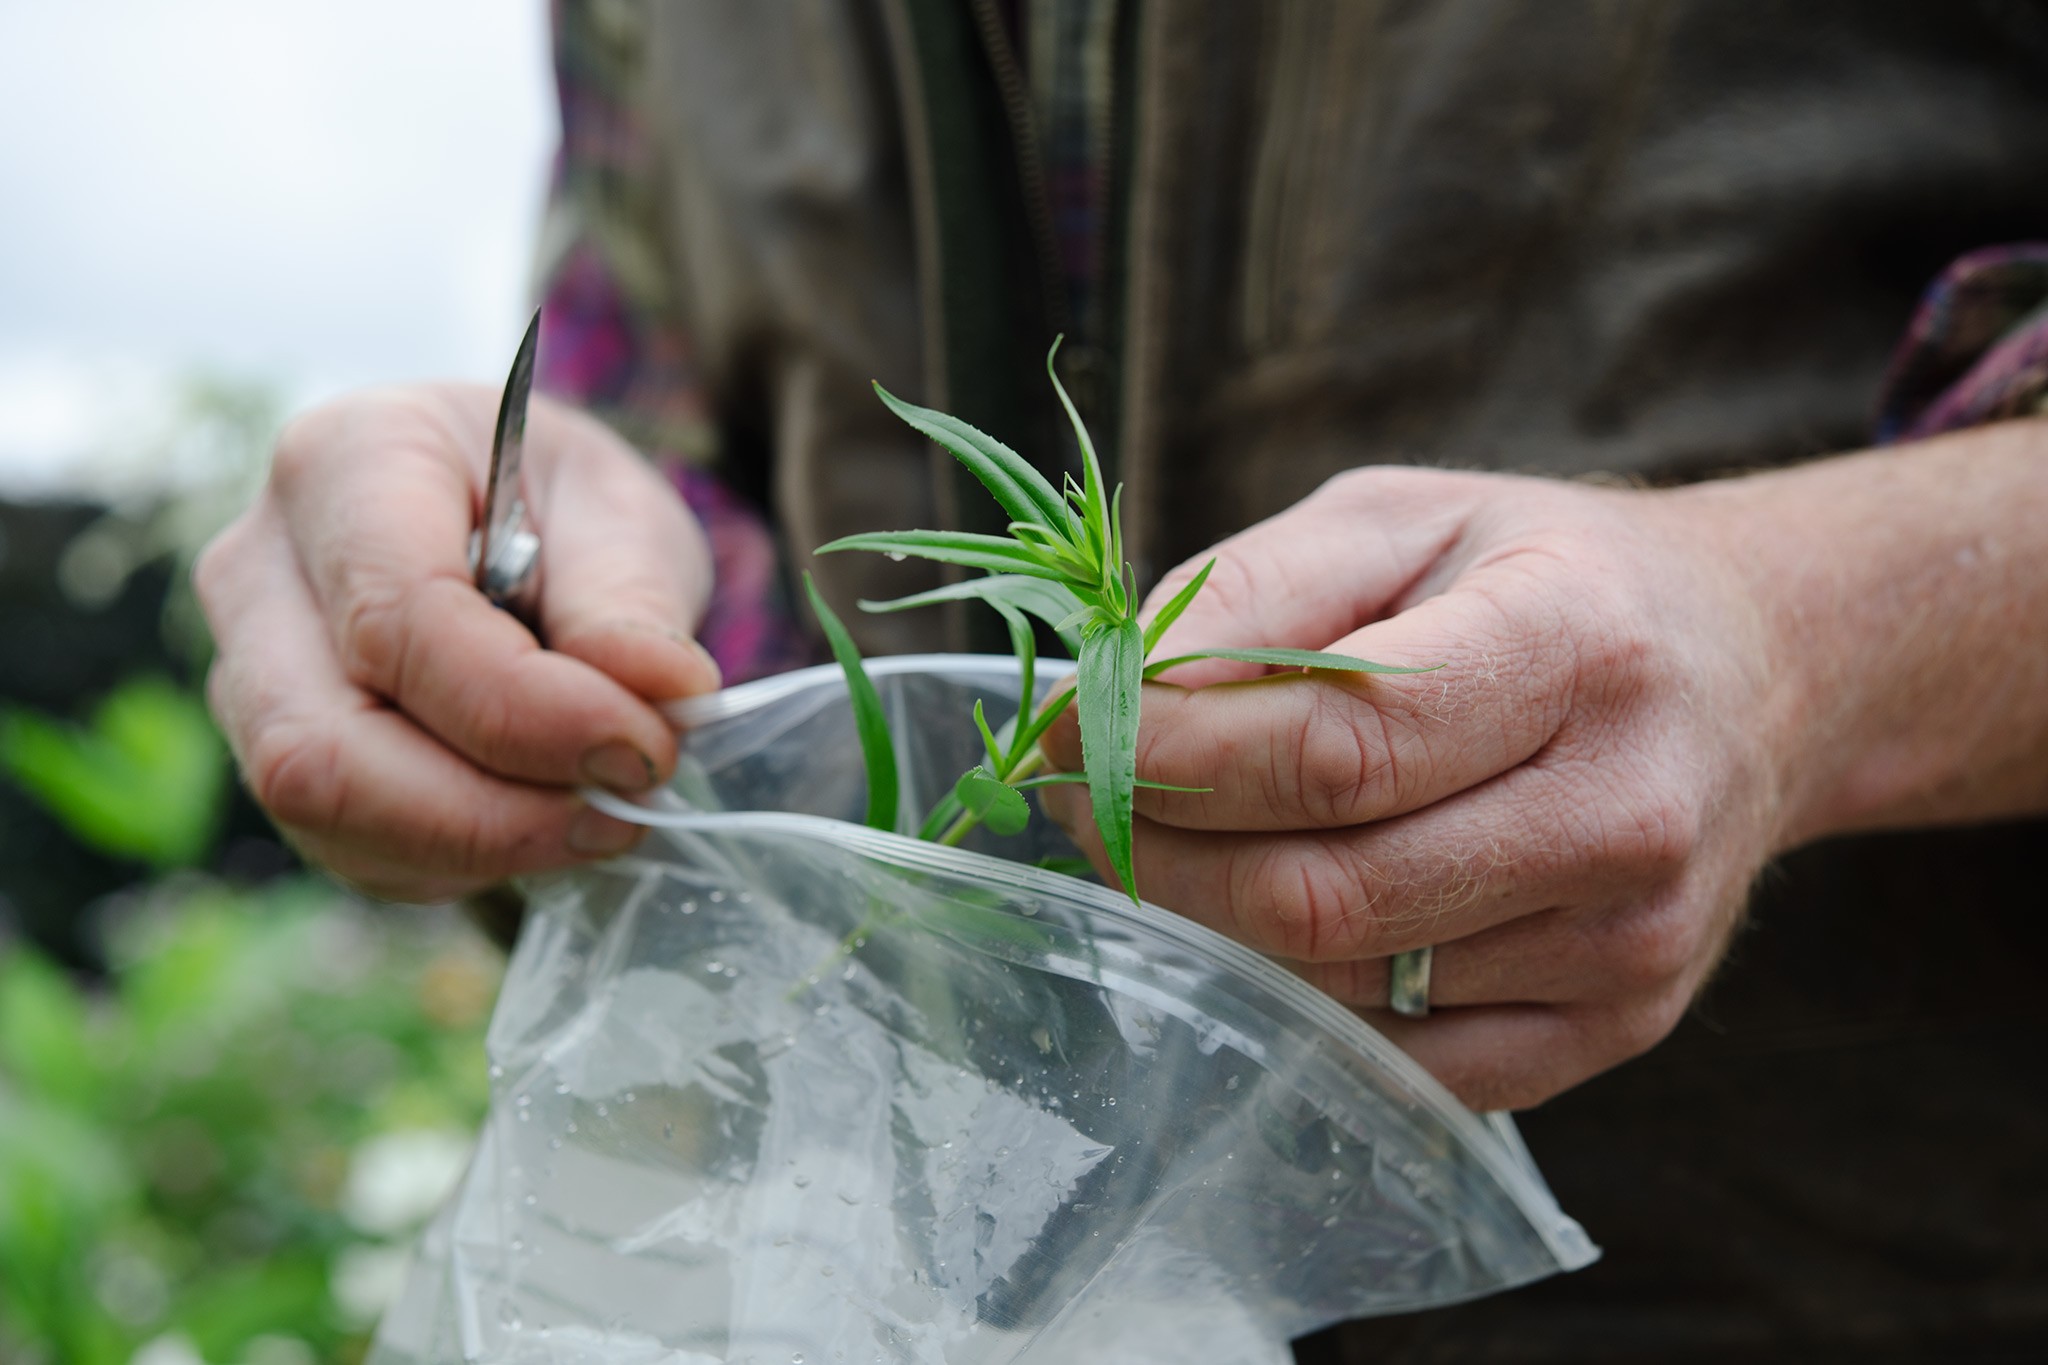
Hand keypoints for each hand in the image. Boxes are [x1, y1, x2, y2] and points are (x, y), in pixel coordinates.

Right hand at [195, 384, 718, 902]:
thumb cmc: (558, 502)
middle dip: (490, 812)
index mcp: (342, 463)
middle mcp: (259, 573)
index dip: (527, 712)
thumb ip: (632, 600)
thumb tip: (662, 691)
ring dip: (483, 845)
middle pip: (321, 746)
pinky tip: (543, 821)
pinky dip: (463, 862)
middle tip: (624, 807)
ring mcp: (249, 678)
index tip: (645, 748)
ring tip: (601, 815)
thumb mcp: (621, 512)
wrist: (516, 524)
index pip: (399, 620)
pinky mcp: (280, 763)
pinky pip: (352, 851)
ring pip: (323, 813)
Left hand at [1041, 465, 1793, 1110]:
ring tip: (1178, 838)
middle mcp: (1625, 811)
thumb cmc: (1551, 577)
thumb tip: (1111, 697)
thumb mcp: (1402, 518)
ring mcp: (1633, 942)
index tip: (1071, 733)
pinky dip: (1308, 992)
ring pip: (1346, 980)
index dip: (1172, 757)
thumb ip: (1252, 594)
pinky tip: (1285, 910)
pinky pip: (1405, 1058)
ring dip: (1217, 919)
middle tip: (1091, 800)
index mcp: (1577, 647)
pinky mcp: (1621, 1025)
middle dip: (1162, 854)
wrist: (1760, 669)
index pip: (1337, 747)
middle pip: (1326, 891)